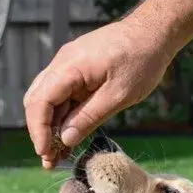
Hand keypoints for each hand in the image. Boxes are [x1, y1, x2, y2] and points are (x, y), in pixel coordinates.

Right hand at [23, 16, 174, 168]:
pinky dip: (63, 116)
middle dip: (41, 132)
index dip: (39, 130)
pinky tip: (68, 138)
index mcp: (69, 67)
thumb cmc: (142, 60)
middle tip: (50, 160)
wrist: (155, 32)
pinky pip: (63, 95)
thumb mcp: (118, 95)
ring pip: (48, 100)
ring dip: (51, 127)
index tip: (45, 153)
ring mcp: (68, 65)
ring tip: (57, 155)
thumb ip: (89, 117)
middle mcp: (62, 63)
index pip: (40, 102)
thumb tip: (65, 139)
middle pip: (38, 101)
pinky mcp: (78, 70)